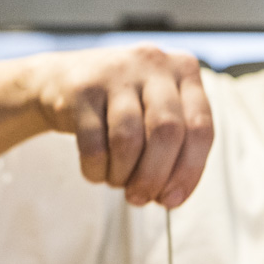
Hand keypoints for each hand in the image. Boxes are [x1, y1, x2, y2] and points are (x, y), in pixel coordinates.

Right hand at [30, 45, 213, 207]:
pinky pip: (94, 144)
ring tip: (117, 182)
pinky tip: (97, 171)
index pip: (201, 128)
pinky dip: (96, 170)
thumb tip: (173, 198)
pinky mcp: (82, 88)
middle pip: (167, 132)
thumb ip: (175, 149)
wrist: (62, 80)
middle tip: (140, 199)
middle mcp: (154, 63)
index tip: (172, 199)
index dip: (189, 171)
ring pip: (129, 139)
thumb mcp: (156, 113)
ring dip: (123, 175)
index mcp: (185, 70)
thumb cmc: (121, 106)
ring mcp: (117, 72)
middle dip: (154, 176)